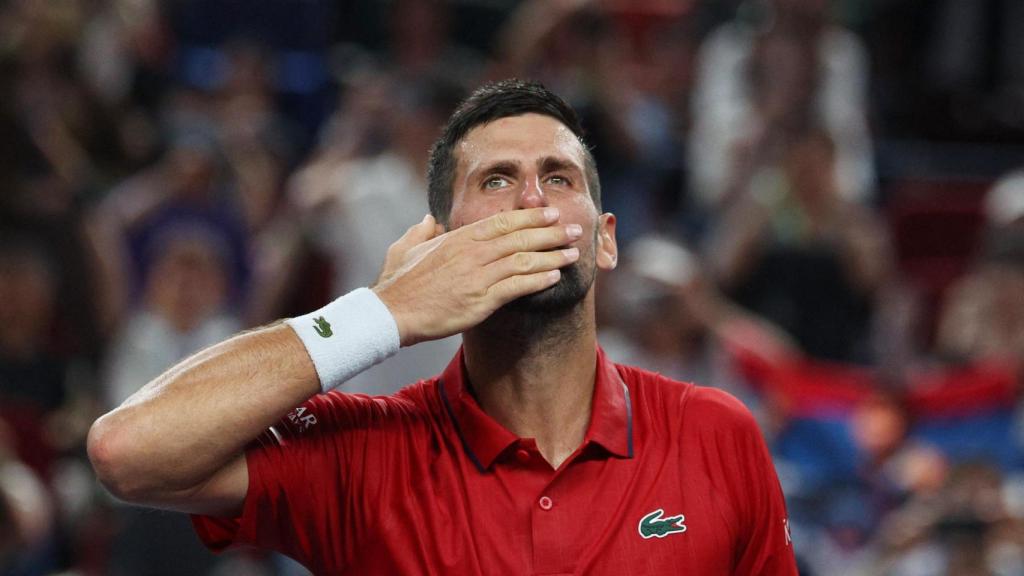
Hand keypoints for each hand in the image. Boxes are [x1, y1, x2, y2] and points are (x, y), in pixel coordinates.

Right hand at [372, 208, 581, 345]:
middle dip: (551, 233)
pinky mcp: (480, 300)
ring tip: (573, 254)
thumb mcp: (405, 247)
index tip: (551, 214)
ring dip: (552, 256)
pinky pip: (516, 287)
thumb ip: (421, 231)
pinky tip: (554, 278)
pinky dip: (538, 281)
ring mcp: (477, 275)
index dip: (531, 217)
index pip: (503, 222)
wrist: (391, 312)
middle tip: (574, 230)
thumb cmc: (397, 283)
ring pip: (524, 260)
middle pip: (520, 237)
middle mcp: (472, 252)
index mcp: (458, 238)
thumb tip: (429, 220)